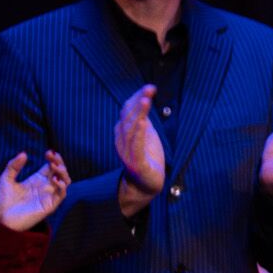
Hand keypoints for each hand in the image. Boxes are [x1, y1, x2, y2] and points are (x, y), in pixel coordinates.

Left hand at [0, 151, 70, 230]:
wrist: (2, 219)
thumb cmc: (4, 201)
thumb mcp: (6, 179)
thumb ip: (13, 166)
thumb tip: (24, 153)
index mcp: (37, 180)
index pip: (51, 166)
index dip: (53, 158)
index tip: (48, 152)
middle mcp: (46, 186)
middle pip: (60, 171)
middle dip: (59, 162)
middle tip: (52, 156)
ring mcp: (49, 195)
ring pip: (65, 181)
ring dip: (63, 172)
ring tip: (55, 166)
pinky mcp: (50, 205)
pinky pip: (62, 194)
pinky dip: (61, 186)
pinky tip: (54, 180)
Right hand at [115, 85, 165, 207]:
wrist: (146, 184)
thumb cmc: (146, 157)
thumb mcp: (145, 134)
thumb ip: (142, 118)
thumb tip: (143, 98)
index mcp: (124, 132)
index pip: (127, 111)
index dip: (137, 98)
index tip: (149, 87)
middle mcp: (122, 140)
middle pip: (128, 117)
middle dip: (139, 102)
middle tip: (149, 89)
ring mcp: (128, 152)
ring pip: (131, 130)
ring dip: (138, 114)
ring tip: (145, 101)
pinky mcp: (136, 163)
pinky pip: (136, 147)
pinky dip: (139, 135)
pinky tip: (143, 123)